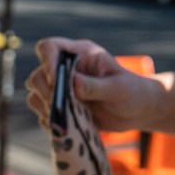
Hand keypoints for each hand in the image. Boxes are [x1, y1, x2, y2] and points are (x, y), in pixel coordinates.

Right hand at [26, 38, 163, 134]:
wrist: (137, 110)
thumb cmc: (132, 92)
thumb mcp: (118, 88)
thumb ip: (96, 86)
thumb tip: (73, 84)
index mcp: (80, 54)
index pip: (50, 47)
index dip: (47, 62)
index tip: (56, 81)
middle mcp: (67, 69)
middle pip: (38, 74)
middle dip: (47, 91)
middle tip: (64, 105)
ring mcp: (63, 89)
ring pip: (37, 94)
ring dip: (47, 108)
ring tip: (67, 117)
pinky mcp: (63, 107)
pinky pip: (44, 113)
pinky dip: (51, 121)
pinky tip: (67, 126)